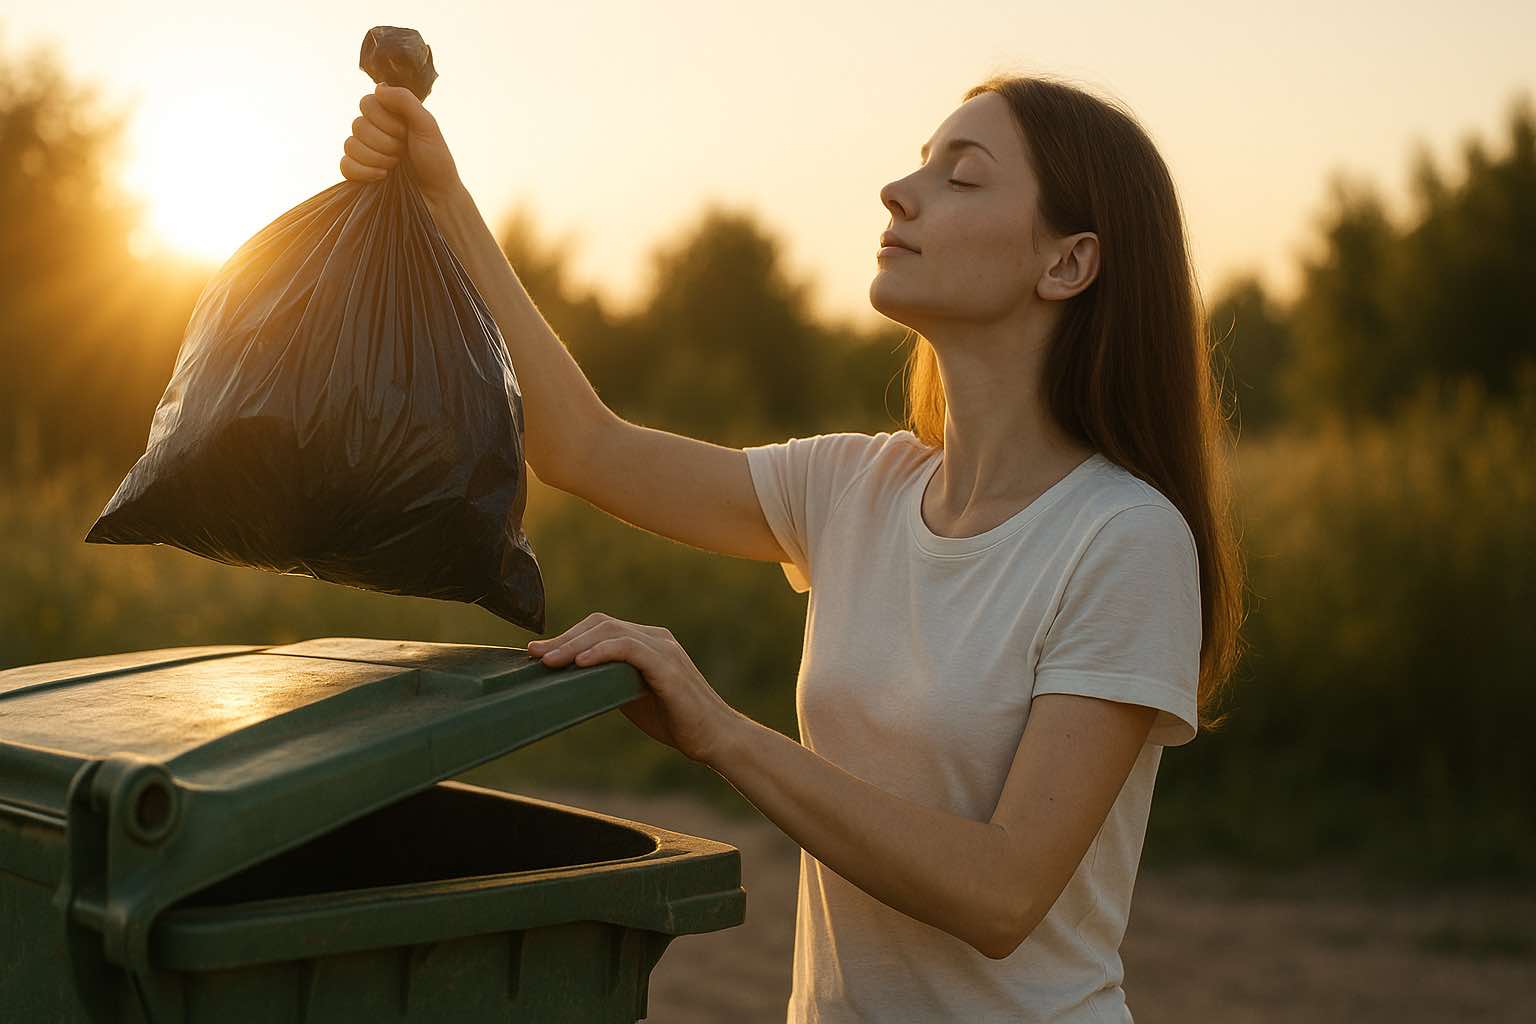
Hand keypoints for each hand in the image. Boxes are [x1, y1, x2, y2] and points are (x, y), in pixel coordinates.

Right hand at [342, 82, 461, 203]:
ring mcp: (364, 153)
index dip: (385, 120)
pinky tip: (382, 177)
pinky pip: (344, 165)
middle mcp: (374, 131)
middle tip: (403, 152)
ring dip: (377, 157)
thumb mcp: (427, 126)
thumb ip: (405, 101)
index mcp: (388, 116)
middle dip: (385, 142)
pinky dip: (363, 171)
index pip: (367, 103)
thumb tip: (378, 87)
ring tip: (396, 166)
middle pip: (358, 125)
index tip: (405, 133)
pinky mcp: (358, 174)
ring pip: (350, 145)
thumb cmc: (436, 161)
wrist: (436, 197)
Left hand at [527, 613, 745, 767]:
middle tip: (535, 655)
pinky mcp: (669, 667)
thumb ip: (609, 680)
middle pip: (602, 624)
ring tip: (550, 661)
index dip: (568, 636)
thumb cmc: (675, 720)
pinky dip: (603, 652)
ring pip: (612, 632)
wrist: (714, 738)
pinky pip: (630, 649)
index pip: (601, 627)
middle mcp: (656, 638)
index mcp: (648, 641)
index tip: (538, 652)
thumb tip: (571, 679)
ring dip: (575, 645)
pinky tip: (581, 663)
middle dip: (565, 638)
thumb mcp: (633, 696)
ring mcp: (664, 649)